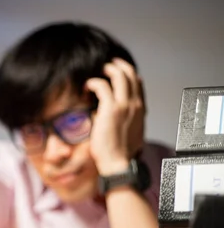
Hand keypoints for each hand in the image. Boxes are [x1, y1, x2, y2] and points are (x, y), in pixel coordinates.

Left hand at [86, 58, 144, 174]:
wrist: (119, 163)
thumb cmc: (120, 153)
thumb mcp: (129, 133)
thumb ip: (124, 120)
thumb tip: (109, 115)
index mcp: (140, 110)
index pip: (138, 83)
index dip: (128, 74)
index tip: (118, 72)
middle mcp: (135, 104)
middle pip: (131, 74)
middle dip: (119, 65)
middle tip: (107, 64)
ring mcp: (124, 105)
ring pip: (119, 75)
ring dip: (108, 69)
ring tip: (98, 72)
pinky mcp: (110, 109)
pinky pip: (102, 86)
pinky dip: (93, 82)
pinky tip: (87, 86)